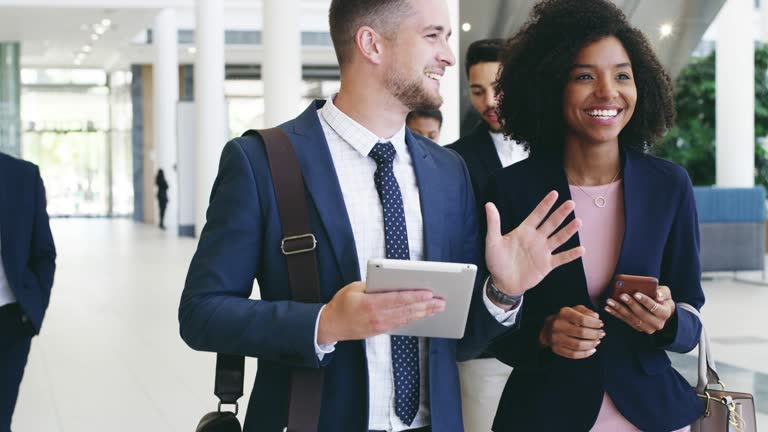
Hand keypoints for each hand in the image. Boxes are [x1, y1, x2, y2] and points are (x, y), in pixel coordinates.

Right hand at [317, 281, 445, 344]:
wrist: (331, 325)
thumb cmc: (341, 304)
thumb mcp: (354, 287)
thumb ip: (373, 285)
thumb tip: (391, 281)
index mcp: (371, 303)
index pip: (398, 299)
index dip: (415, 296)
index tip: (429, 293)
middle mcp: (378, 316)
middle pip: (407, 310)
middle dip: (426, 306)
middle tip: (441, 301)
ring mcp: (380, 326)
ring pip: (407, 318)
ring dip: (424, 313)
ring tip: (437, 308)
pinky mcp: (381, 330)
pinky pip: (401, 324)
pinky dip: (414, 318)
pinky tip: (423, 314)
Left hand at [485, 191, 584, 295]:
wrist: (502, 283)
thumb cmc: (496, 261)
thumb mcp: (492, 241)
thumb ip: (493, 223)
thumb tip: (489, 204)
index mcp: (524, 231)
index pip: (537, 214)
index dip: (545, 204)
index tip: (554, 194)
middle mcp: (536, 238)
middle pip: (551, 223)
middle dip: (560, 214)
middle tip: (570, 203)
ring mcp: (543, 251)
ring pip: (558, 238)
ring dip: (568, 231)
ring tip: (578, 222)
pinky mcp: (547, 265)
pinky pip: (561, 258)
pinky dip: (571, 254)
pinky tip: (581, 249)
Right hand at [539, 305, 604, 358]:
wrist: (549, 328)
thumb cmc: (568, 318)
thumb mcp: (576, 310)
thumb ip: (587, 312)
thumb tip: (596, 318)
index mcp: (564, 313)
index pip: (583, 319)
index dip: (595, 323)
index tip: (601, 324)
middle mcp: (558, 325)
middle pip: (581, 333)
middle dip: (595, 334)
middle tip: (602, 334)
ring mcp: (556, 338)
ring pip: (578, 345)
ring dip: (591, 344)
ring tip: (597, 341)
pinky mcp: (556, 349)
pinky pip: (573, 354)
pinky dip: (585, 353)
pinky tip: (592, 350)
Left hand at [605, 285, 675, 333]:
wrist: (661, 311)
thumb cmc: (661, 298)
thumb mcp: (666, 293)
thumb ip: (662, 292)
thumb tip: (658, 295)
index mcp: (665, 314)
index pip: (654, 308)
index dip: (645, 301)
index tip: (636, 294)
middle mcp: (657, 324)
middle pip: (641, 314)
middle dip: (630, 304)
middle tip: (621, 295)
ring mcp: (647, 328)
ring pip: (632, 319)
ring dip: (619, 310)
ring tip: (610, 301)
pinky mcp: (638, 328)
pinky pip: (626, 321)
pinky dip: (616, 314)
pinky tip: (608, 308)